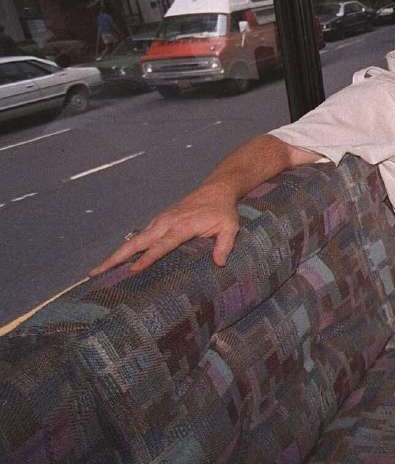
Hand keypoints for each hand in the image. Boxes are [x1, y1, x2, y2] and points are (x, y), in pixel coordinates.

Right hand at [88, 185, 239, 275]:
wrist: (216, 190)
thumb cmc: (223, 211)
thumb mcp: (230, 227)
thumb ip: (224, 245)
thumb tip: (219, 263)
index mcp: (182, 226)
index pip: (162, 245)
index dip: (148, 258)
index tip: (133, 270)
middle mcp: (166, 223)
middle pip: (137, 243)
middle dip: (116, 258)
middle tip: (95, 273)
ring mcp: (160, 221)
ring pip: (134, 240)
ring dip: (116, 255)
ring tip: (98, 271)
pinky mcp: (159, 221)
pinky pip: (140, 237)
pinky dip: (127, 248)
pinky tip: (118, 261)